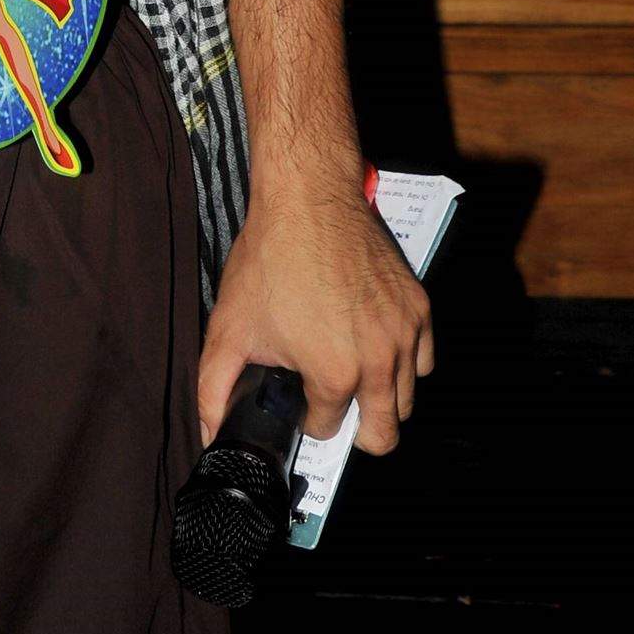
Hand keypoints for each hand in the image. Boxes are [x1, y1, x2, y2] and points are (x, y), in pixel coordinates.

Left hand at [199, 181, 433, 454]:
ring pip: (407, 400)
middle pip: (383, 434)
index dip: (307, 418)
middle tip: (328, 399)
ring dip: (381, 397)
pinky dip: (405, 362)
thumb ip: (212, 391)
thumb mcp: (229, 327)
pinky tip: (374, 344)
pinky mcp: (419, 307)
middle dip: (354, 427)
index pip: (328, 431)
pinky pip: (424, 359)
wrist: (307, 198)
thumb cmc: (270, 257)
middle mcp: (379, 360)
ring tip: (350, 371)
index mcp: (334, 373)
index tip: (297, 398)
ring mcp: (405, 333)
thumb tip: (208, 435)